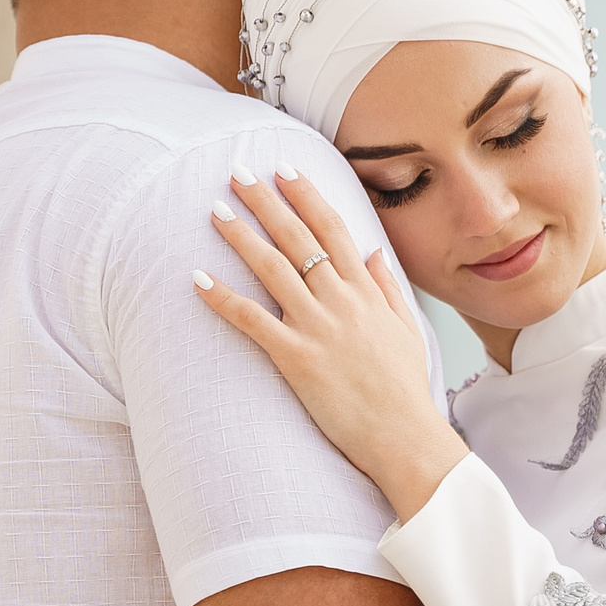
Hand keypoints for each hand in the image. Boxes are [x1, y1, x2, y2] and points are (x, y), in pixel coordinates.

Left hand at [193, 169, 467, 521]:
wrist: (404, 435)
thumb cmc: (405, 389)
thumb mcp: (407, 330)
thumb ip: (387, 289)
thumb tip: (373, 254)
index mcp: (366, 292)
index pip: (333, 229)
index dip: (307, 195)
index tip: (286, 170)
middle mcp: (341, 301)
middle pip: (298, 238)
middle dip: (266, 201)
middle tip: (238, 172)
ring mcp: (317, 327)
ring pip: (272, 268)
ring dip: (241, 236)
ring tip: (214, 210)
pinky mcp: (296, 358)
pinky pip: (252, 321)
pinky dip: (223, 298)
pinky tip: (198, 278)